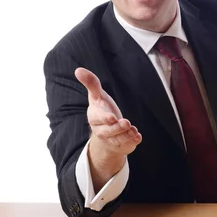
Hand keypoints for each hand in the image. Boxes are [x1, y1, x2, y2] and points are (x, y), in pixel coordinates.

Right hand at [75, 67, 141, 188]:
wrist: (106, 132)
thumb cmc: (102, 110)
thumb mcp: (97, 96)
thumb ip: (91, 83)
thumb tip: (78, 70)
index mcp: (95, 117)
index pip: (98, 118)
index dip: (105, 118)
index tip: (112, 117)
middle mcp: (102, 130)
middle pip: (108, 131)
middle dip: (117, 128)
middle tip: (127, 123)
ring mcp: (112, 139)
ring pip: (118, 139)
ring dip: (126, 135)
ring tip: (134, 130)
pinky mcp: (121, 145)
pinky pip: (126, 145)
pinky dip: (132, 142)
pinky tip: (138, 137)